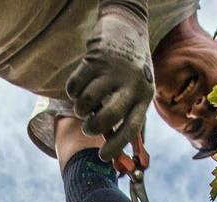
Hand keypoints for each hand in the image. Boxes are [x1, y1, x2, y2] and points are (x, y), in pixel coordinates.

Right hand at [66, 6, 152, 160]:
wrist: (128, 28)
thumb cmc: (134, 70)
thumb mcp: (141, 91)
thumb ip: (133, 118)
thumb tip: (127, 154)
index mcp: (144, 95)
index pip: (131, 128)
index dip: (115, 146)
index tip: (102, 157)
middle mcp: (131, 84)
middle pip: (108, 116)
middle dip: (93, 128)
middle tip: (89, 128)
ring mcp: (112, 70)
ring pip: (87, 102)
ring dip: (80, 110)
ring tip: (83, 108)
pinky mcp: (95, 59)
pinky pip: (75, 86)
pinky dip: (72, 93)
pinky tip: (78, 90)